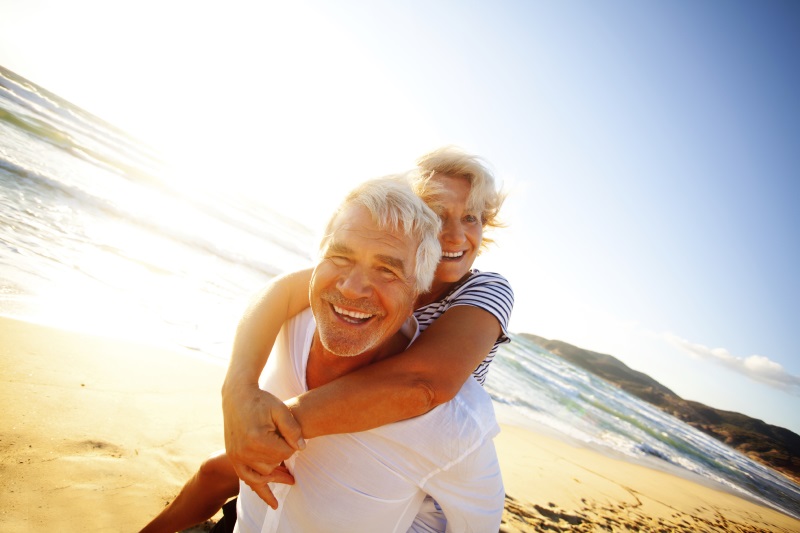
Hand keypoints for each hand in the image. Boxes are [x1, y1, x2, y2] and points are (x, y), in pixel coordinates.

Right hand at [222, 382, 304, 506]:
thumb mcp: (281, 410)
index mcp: (257, 439)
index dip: (292, 446)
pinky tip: (273, 502)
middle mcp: (244, 451)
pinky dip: (260, 490)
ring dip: (275, 476)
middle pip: (273, 465)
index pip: (285, 453)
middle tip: (294, 456)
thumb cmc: (261, 401)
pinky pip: (247, 479)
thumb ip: (293, 429)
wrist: (237, 397)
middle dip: (284, 459)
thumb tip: (302, 449)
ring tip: (290, 479)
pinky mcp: (233, 458)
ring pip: (262, 475)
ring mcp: (236, 456)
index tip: (292, 437)